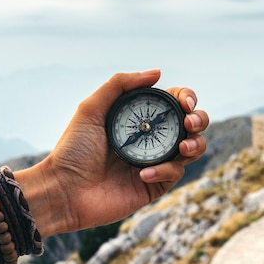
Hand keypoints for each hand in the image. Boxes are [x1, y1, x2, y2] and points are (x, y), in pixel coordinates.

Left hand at [17, 69, 208, 235]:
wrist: (64, 190)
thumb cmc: (73, 149)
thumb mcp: (92, 108)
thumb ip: (120, 84)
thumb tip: (157, 72)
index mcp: (140, 118)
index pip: (173, 103)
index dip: (186, 98)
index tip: (185, 103)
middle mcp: (151, 138)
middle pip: (191, 125)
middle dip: (200, 120)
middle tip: (190, 123)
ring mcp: (156, 162)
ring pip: (192, 149)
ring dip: (195, 145)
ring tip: (183, 148)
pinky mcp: (155, 185)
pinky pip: (174, 174)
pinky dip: (165, 171)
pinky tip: (143, 174)